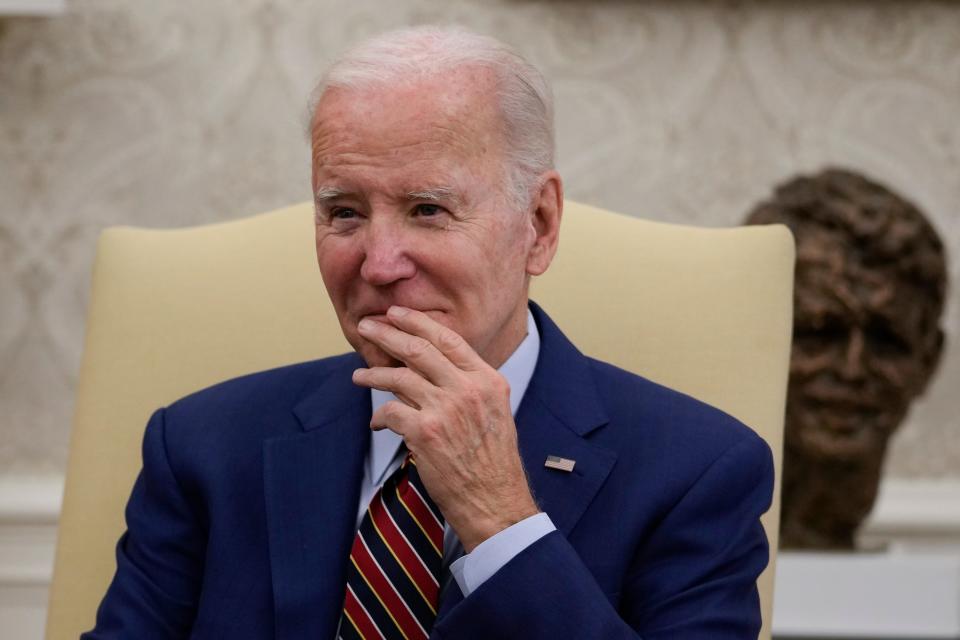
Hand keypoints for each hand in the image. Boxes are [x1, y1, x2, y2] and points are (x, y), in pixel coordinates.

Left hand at [353, 306, 539, 551]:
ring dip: (373, 374)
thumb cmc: (493, 461)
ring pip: (399, 377)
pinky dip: (379, 414)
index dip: (418, 323)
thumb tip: (431, 367)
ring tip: (359, 375)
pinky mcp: (425, 433)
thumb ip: (469, 386)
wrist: (495, 501)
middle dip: (387, 334)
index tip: (396, 314)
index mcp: (488, 380)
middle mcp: (469, 389)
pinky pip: (390, 411)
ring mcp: (446, 409)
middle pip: (419, 349)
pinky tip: (376, 419)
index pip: (449, 339)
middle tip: (367, 326)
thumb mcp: (494, 412)